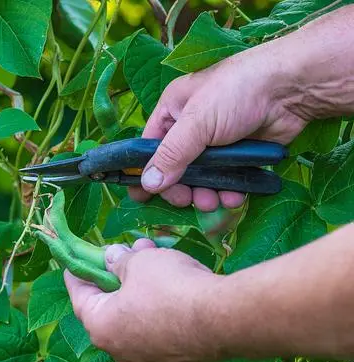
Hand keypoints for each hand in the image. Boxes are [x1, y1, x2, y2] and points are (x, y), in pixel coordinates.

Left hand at [64, 238, 224, 361]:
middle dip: (116, 271)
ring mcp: (145, 355)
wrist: (224, 320)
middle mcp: (118, 348)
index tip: (74, 259)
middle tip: (124, 248)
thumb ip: (118, 260)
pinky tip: (169, 274)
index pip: (79, 295)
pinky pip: (154, 321)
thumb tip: (111, 258)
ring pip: (134, 310)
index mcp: (100, 327)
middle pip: (108, 303)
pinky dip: (156, 298)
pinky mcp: (171, 354)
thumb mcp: (138, 263)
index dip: (77, 272)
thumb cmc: (169, 288)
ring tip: (151, 251)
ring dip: (139, 281)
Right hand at [133, 42, 308, 210]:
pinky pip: (226, 180)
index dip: (144, 171)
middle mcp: (191, 128)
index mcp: (173, 111)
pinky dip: (228, 191)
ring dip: (205, 194)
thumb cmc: (236, 92)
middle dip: (180, 188)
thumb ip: (171, 155)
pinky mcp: (239, 155)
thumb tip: (147, 184)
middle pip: (175, 168)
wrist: (291, 88)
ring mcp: (216, 143)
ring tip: (213, 201)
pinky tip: (234, 197)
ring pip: (201, 179)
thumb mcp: (196, 123)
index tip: (141, 196)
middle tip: (186, 201)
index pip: (149, 147)